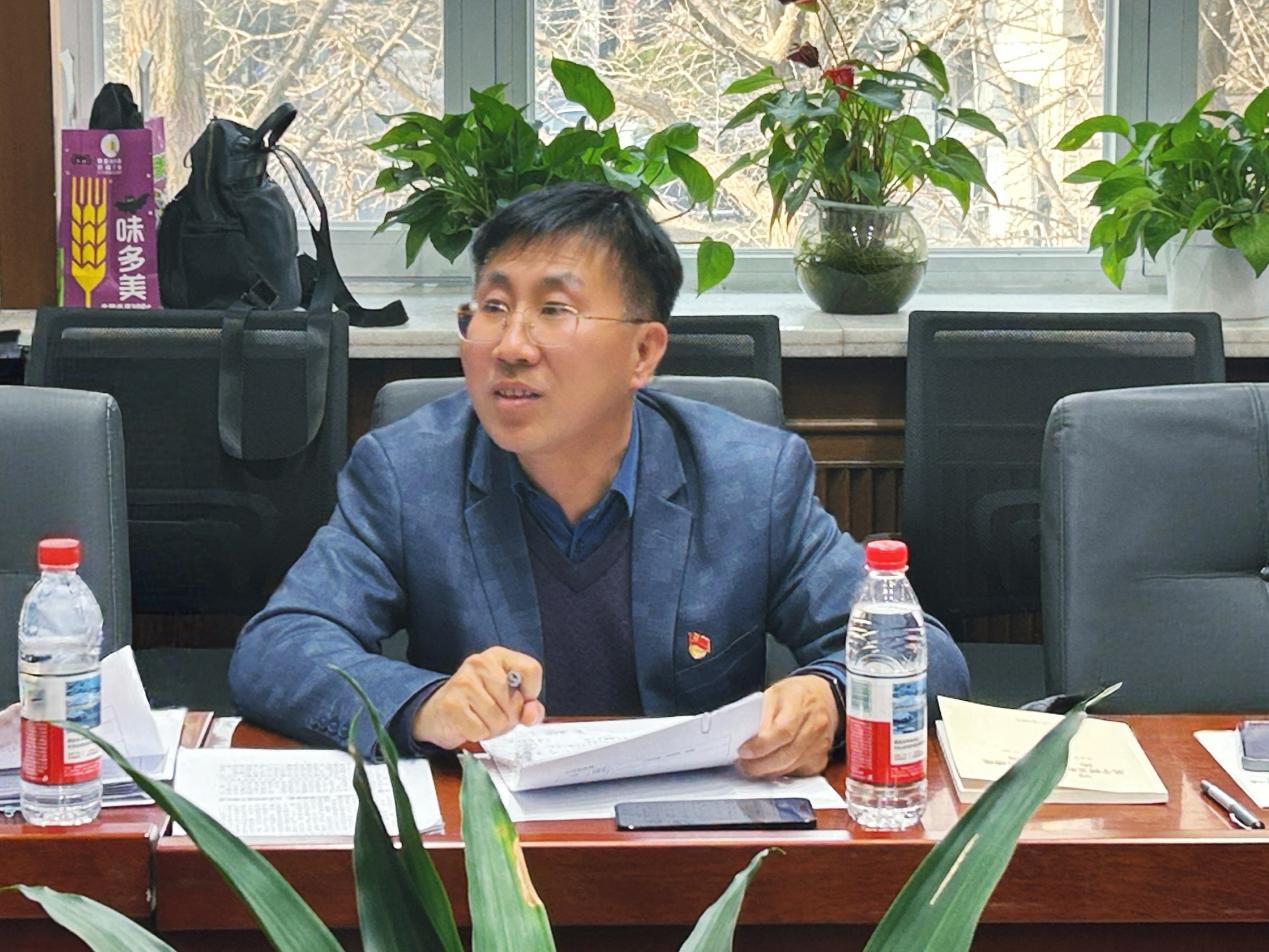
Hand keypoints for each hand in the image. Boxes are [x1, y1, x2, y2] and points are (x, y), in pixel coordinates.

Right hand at [412, 647, 544, 748]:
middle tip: (495, 714)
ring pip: (499, 719)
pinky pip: (480, 730)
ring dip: (493, 729)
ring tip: (481, 720)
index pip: (531, 669)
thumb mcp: (507, 699)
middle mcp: (480, 664)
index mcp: (498, 657)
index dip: (532, 692)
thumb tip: (531, 714)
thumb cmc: (477, 704)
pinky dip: (478, 734)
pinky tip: (469, 725)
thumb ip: (528, 706)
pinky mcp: (452, 704)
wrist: (438, 713)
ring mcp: (464, 682)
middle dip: (509, 718)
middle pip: (515, 702)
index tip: (522, 699)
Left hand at [736, 675, 837, 778]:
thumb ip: (762, 716)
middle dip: (759, 765)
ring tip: (751, 767)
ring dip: (767, 771)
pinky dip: (781, 773)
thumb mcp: (773, 694)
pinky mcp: (821, 759)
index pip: (783, 731)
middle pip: (786, 754)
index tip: (743, 751)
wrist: (823, 697)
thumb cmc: (795, 694)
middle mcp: (815, 725)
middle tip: (742, 764)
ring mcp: (821, 744)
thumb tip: (747, 740)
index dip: (761, 746)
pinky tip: (769, 767)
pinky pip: (798, 773)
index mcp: (800, 703)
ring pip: (790, 767)